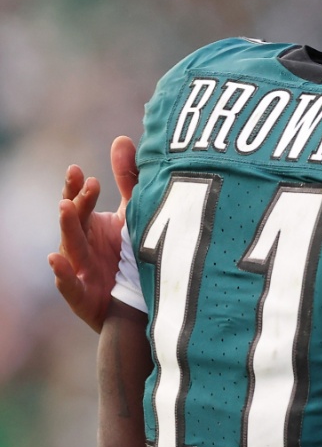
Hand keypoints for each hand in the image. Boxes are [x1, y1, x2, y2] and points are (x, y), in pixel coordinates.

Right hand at [48, 136, 138, 332]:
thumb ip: (127, 180)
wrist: (142, 308)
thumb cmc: (132, 257)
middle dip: (75, 202)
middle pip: (74, 222)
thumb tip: (121, 138)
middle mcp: (81, 247)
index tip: (77, 169)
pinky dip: (62, 274)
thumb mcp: (132, 215)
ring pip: (70, 248)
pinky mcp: (84, 298)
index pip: (78, 203)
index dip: (75, 187)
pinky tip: (55, 260)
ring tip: (65, 207)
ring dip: (67, 227)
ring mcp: (81, 272)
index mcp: (90, 226)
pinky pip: (70, 286)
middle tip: (79, 182)